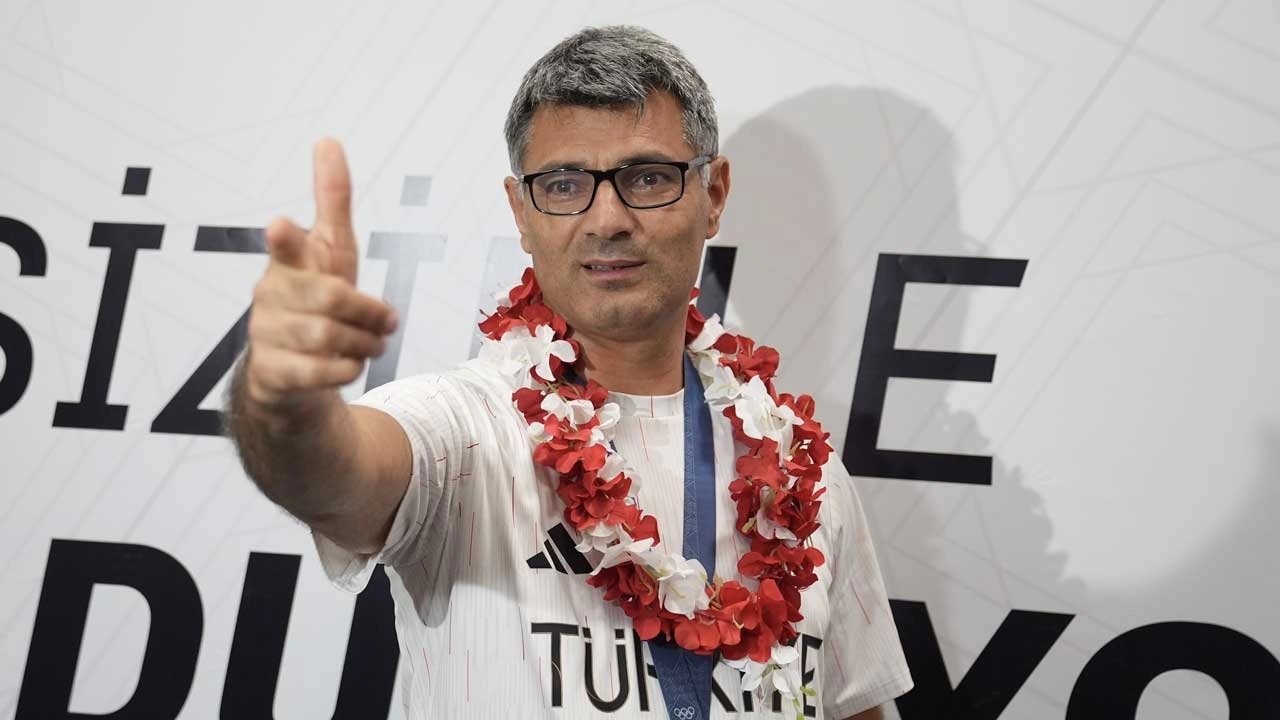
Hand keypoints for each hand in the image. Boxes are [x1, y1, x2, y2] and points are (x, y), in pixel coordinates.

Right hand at [244, 138, 397, 409]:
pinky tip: (348, 365)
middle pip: (332, 298)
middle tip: (387, 323)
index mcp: (288, 262)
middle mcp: (270, 294)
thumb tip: (328, 140)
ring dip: (364, 343)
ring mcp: (265, 334)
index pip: (286, 245)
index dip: (286, 237)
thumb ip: (331, 201)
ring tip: (370, 345)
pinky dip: (346, 369)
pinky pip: (322, 372)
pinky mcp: (270, 373)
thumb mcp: (331, 251)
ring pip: (329, 337)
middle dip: (369, 313)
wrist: (288, 372)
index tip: (280, 224)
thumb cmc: (316, 298)